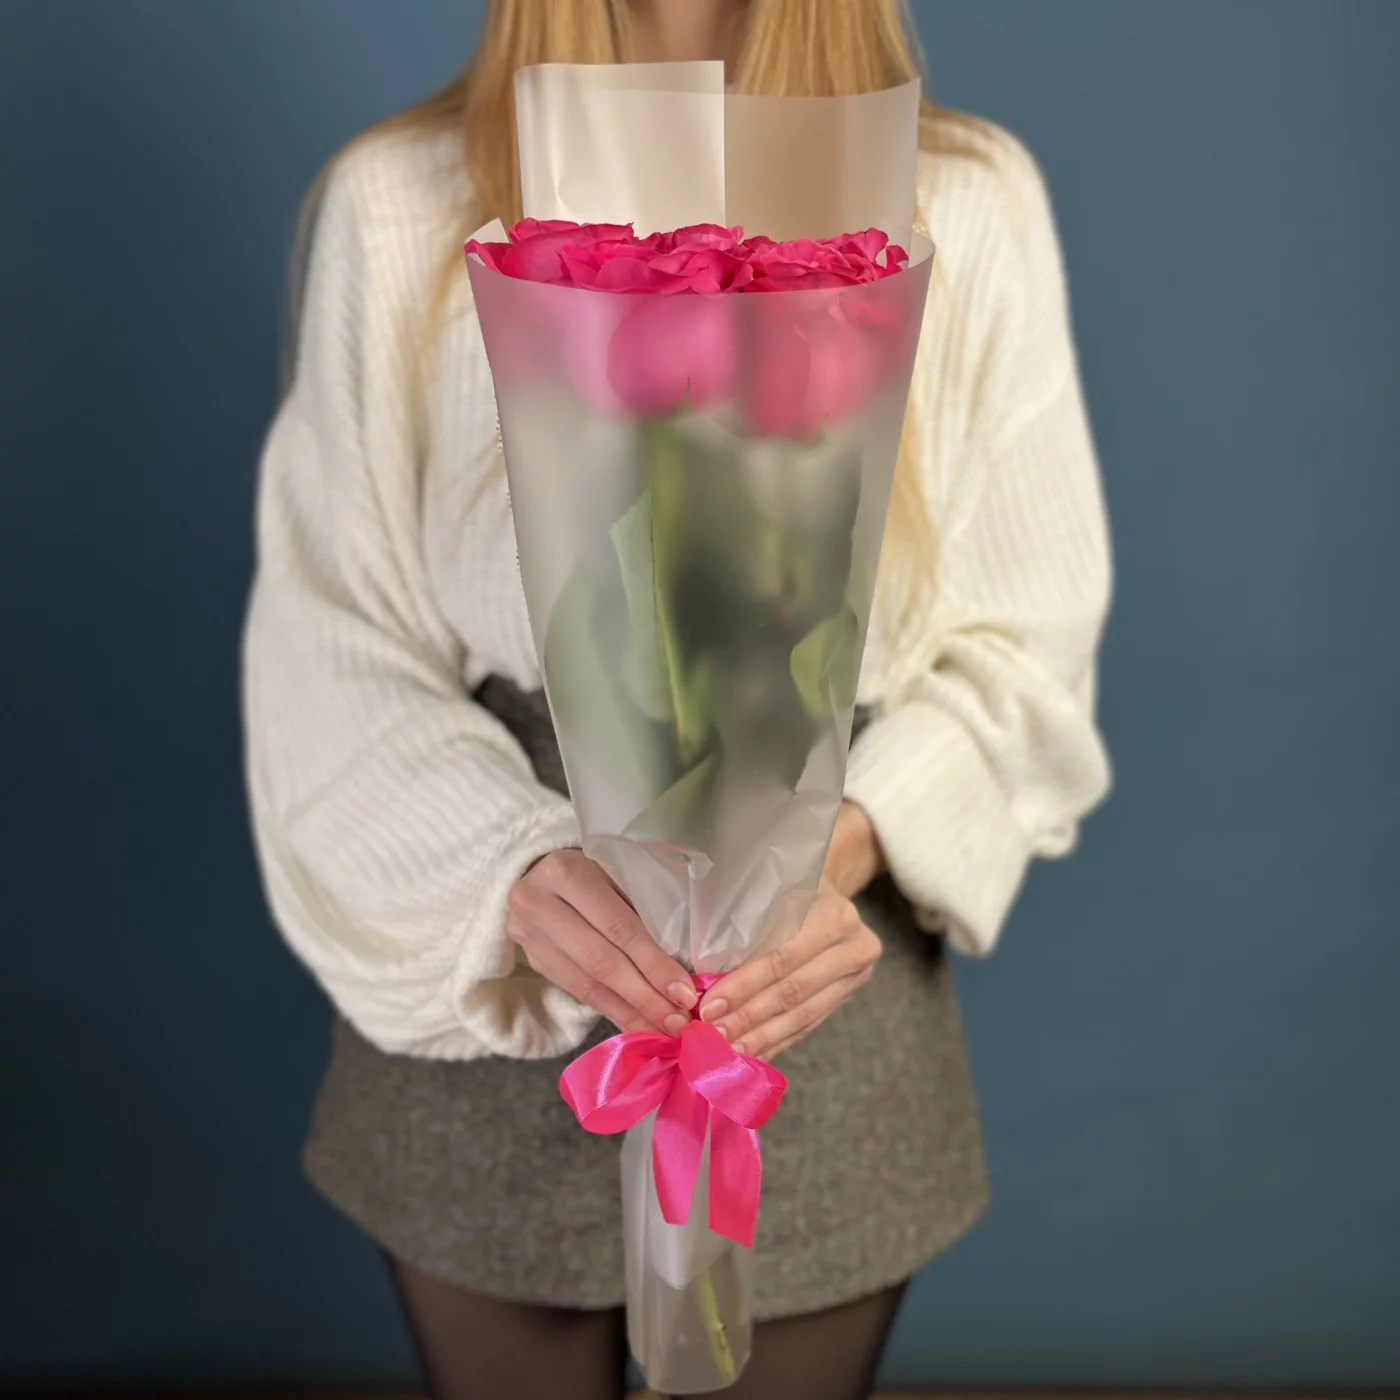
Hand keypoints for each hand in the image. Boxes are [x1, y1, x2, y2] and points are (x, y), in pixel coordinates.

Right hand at [507, 849, 697, 1035]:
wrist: (535, 872)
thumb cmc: (591, 870)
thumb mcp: (614, 873)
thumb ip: (639, 914)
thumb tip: (676, 974)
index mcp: (566, 873)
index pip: (618, 927)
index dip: (652, 963)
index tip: (684, 993)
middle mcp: (538, 904)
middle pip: (600, 961)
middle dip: (643, 997)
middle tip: (677, 1023)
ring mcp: (528, 935)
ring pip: (586, 984)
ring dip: (629, 1012)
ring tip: (661, 1031)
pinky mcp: (532, 959)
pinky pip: (576, 992)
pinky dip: (610, 1010)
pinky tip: (635, 1024)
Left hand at [698, 883, 881, 1059]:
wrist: (828, 893)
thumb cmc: (789, 889)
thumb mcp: (773, 894)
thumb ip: (749, 929)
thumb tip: (701, 978)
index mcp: (836, 916)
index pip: (783, 958)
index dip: (745, 986)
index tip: (709, 1007)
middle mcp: (855, 947)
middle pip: (794, 992)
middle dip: (750, 1017)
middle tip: (714, 1034)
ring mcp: (856, 975)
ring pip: (803, 1015)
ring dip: (762, 1037)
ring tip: (729, 1051)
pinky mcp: (847, 996)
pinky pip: (809, 1025)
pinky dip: (778, 1040)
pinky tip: (752, 1053)